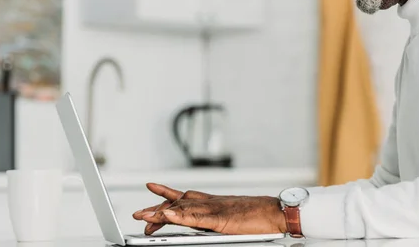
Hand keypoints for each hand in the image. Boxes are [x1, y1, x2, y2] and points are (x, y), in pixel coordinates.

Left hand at [132, 183, 286, 235]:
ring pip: (184, 209)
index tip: (153, 192)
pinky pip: (197, 218)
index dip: (168, 194)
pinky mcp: (221, 219)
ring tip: (144, 216)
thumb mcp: (234, 217)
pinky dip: (182, 216)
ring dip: (162, 212)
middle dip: (158, 207)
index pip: (186, 196)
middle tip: (140, 214)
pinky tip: (168, 216)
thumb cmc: (261, 216)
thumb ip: (218, 219)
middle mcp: (212, 202)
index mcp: (215, 202)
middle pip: (179, 202)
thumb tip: (205, 227)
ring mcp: (216, 209)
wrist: (278, 212)